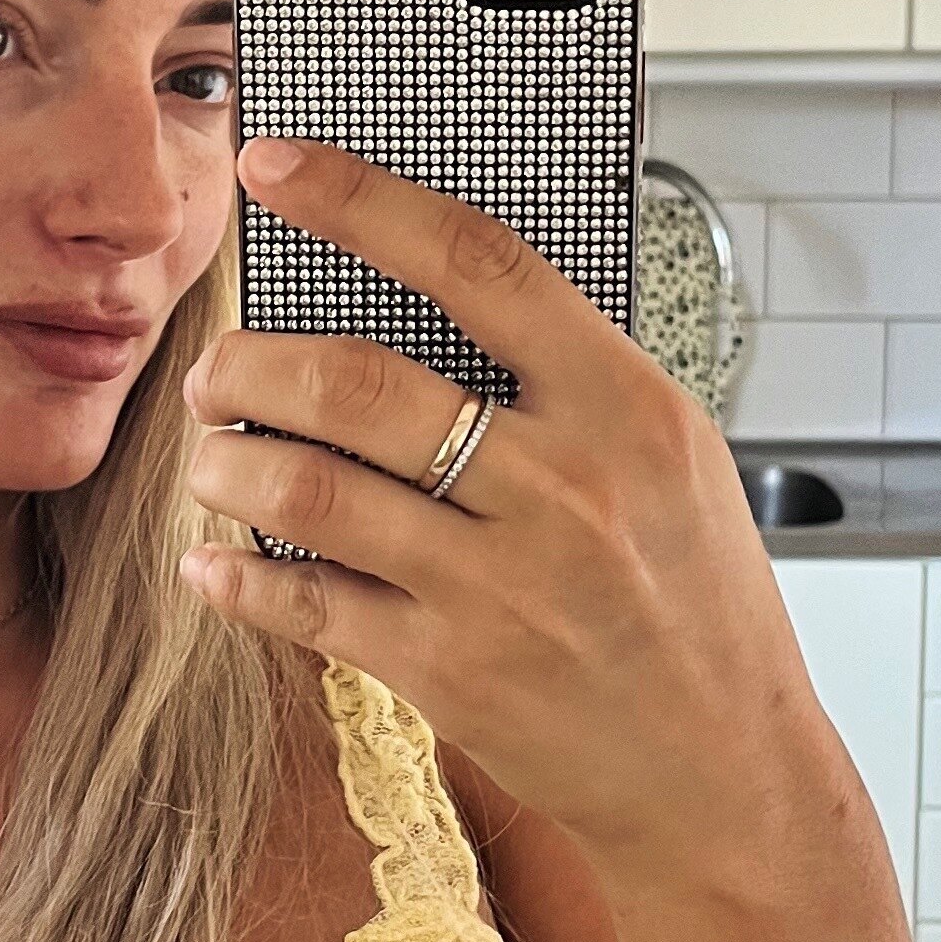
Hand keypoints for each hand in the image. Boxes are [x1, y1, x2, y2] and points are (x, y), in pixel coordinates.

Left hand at [180, 139, 841, 881]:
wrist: (727, 776)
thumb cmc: (699, 607)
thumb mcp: (673, 461)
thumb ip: (570, 384)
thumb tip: (429, 305)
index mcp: (626, 407)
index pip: (476, 262)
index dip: (359, 201)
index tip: (276, 165)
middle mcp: (564, 487)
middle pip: (357, 383)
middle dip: (251, 364)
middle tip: (217, 368)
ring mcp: (503, 586)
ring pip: (312, 492)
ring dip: (230, 463)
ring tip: (212, 455)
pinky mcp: (453, 674)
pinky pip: (308, 605)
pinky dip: (239, 577)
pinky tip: (213, 561)